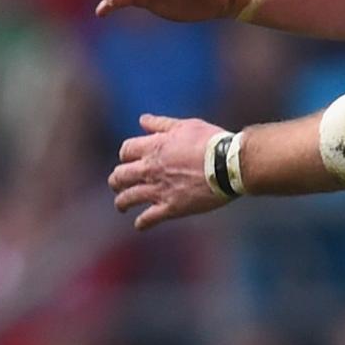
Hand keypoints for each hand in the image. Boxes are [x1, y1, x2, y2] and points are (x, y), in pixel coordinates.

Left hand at [108, 113, 229, 229]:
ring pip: (128, 198)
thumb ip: (161, 124)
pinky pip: (148, 218)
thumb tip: (142, 120)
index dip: (125, 155)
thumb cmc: (210, 142)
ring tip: (122, 205)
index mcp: (153, 147)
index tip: (129, 159)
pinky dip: (141, 223)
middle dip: (116, 180)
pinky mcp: (171, 208)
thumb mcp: (185, 125)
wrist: (228, 165)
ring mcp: (158, 190)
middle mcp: (150, 169)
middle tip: (117, 184)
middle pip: (120, 176)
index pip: (126, 151)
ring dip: (122, 202)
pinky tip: (140, 224)